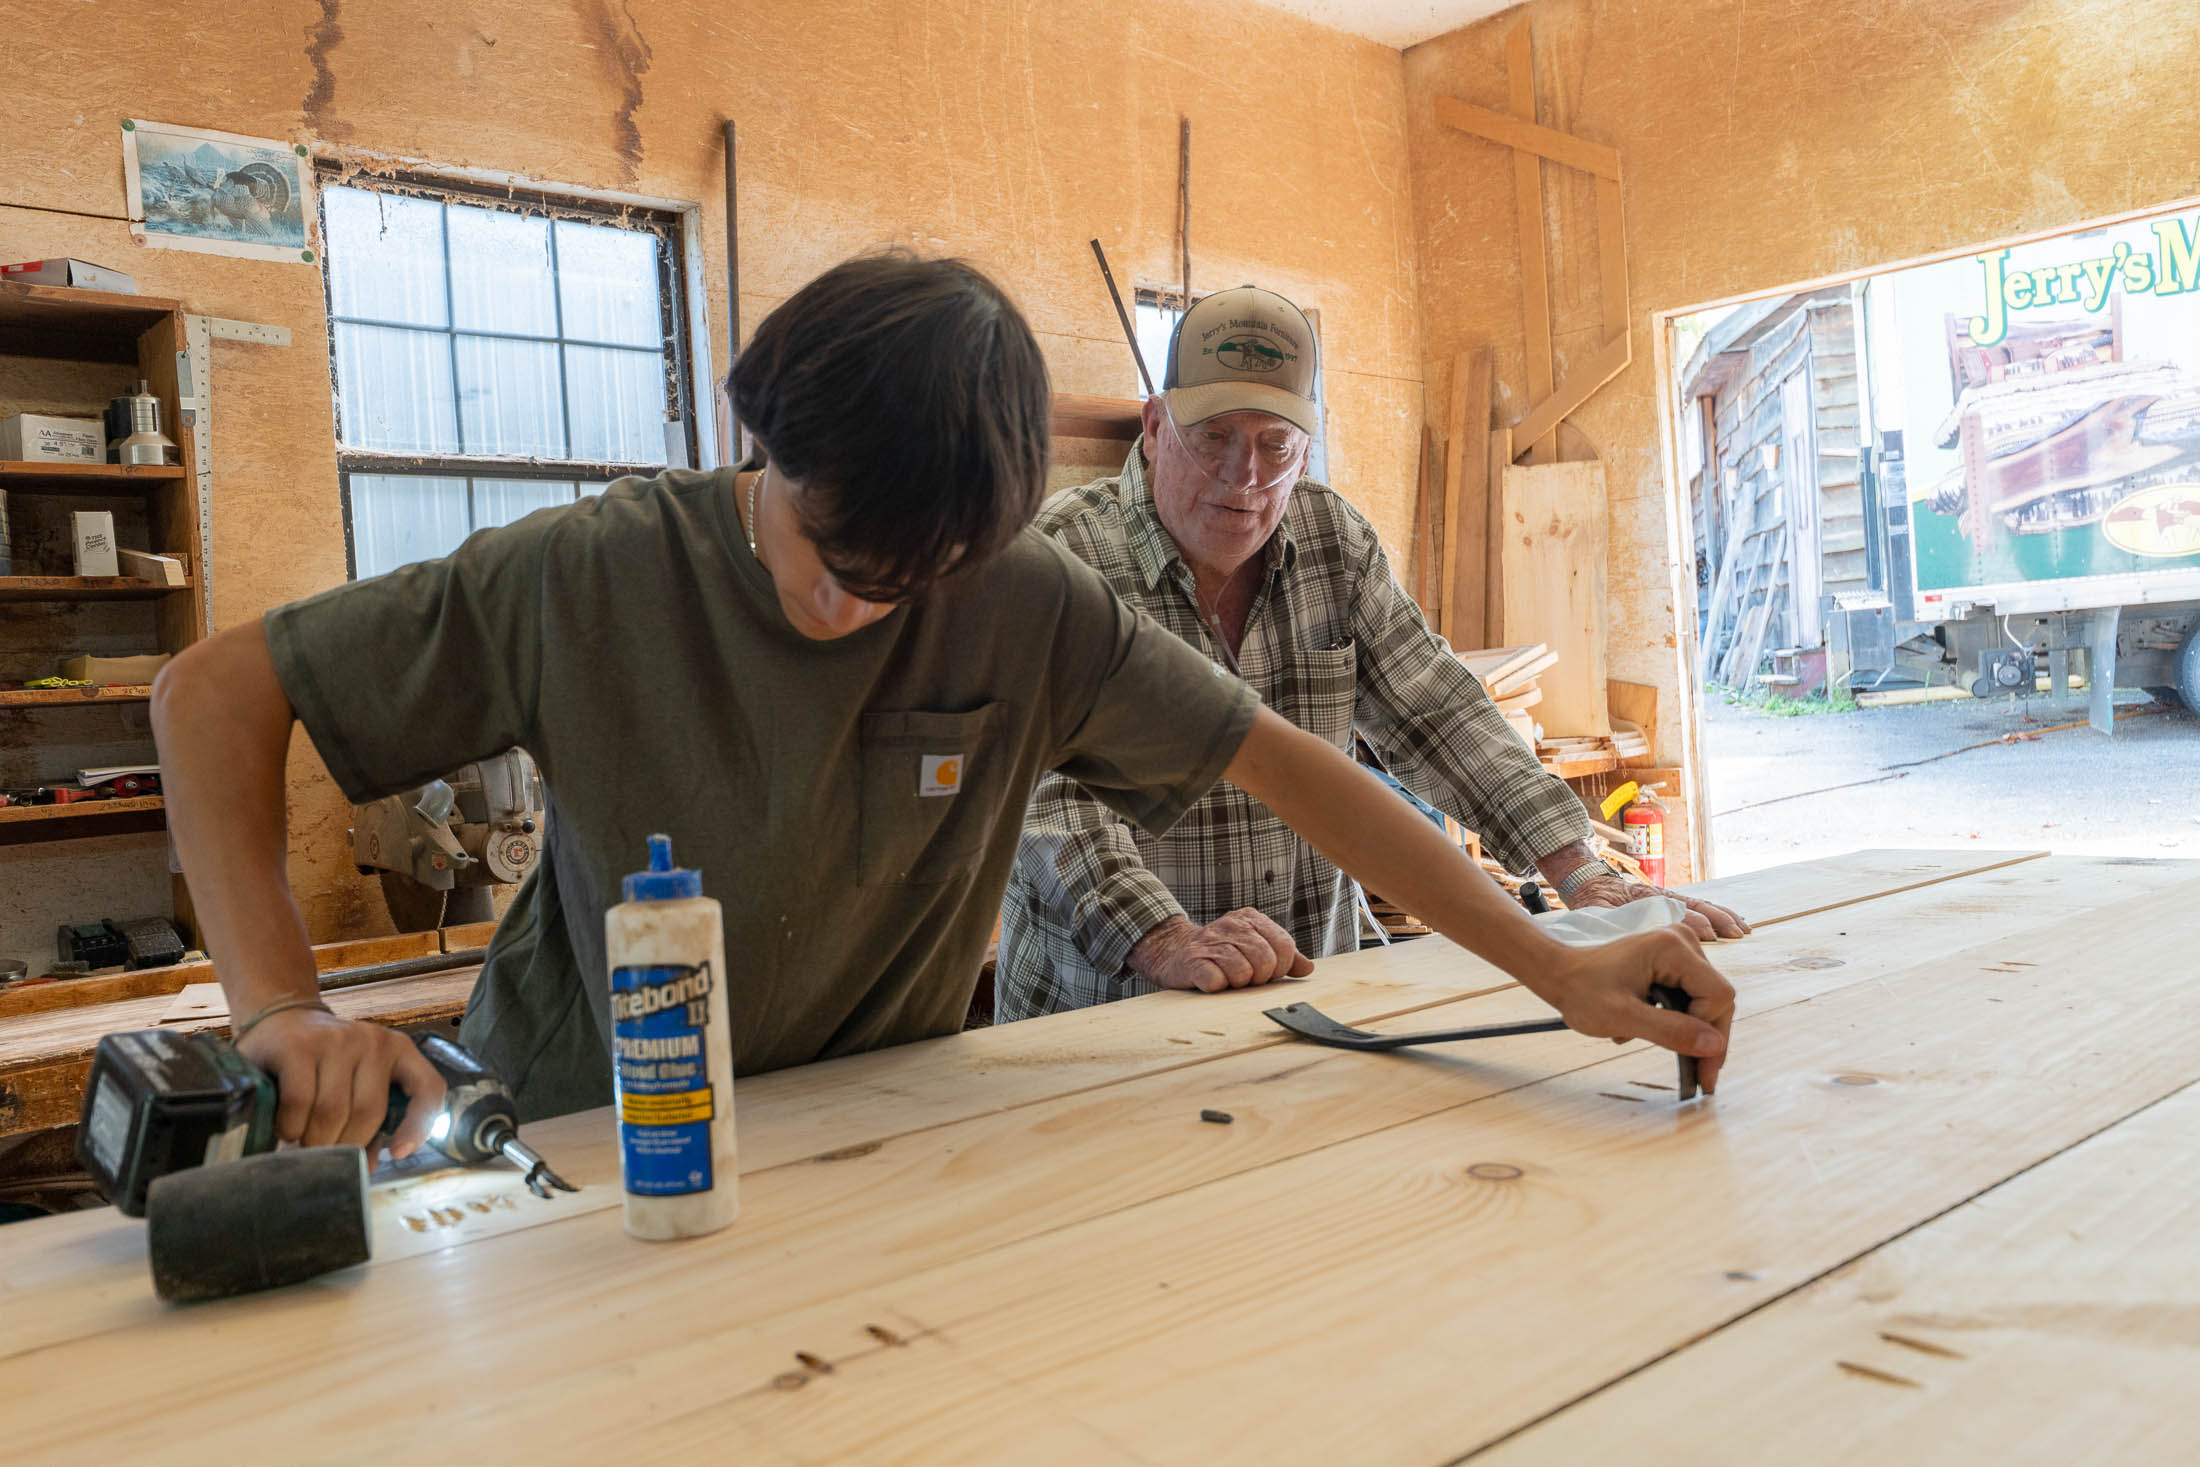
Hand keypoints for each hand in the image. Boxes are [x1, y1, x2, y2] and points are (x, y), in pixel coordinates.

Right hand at [235, 1006, 446, 1156]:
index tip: (399, 1154)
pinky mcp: (297, 1046)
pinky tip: (287, 1129)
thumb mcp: (356, 1086)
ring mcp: (336, 1039)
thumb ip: (370, 1124)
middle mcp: (373, 1041)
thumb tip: (370, 1166)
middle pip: (368, 1112)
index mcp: (399, 1050)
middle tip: (327, 1156)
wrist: (280, 1023)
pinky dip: (291, 1127)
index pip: (428, 1088)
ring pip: (332, 1111)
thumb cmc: (325, 1064)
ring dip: (315, 1140)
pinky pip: (299, 1102)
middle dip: (345, 1146)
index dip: (419, 1125)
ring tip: (304, 1143)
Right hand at [1127, 910, 1315, 993]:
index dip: (1280, 967)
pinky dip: (1216, 987)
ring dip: (1237, 984)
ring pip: (1243, 974)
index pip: (1285, 947)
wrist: (1175, 952)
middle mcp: (1231, 924)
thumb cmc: (1223, 954)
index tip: (1266, 972)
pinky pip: (1216, 981)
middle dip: (1259, 978)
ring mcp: (1210, 941)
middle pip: (1266, 962)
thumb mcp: (1255, 948)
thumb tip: (1308, 968)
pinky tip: (1211, 981)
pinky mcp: (1192, 960)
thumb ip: (1284, 956)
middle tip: (1245, 977)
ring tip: (1227, 977)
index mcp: (1251, 919)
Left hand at [1542, 925, 1735, 1093]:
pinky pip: (1691, 996)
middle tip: (1701, 1079)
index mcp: (1672, 947)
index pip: (1717, 995)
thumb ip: (1670, 1031)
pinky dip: (1678, 1019)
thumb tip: (1715, 1046)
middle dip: (1707, 1039)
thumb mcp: (1622, 1018)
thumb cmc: (1581, 990)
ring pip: (1705, 1001)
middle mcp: (1682, 941)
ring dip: (1689, 1030)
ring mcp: (1678, 949)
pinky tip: (1652, 1030)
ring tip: (1662, 1048)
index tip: (1693, 1061)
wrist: (1559, 973)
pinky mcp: (1672, 960)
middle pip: (1716, 998)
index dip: (1709, 1030)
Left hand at [1565, 873, 1750, 940]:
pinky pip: (1702, 905)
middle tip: (1734, 934)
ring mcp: (1671, 899)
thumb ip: (1615, 927)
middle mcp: (1664, 899)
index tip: (1710, 935)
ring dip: (1723, 918)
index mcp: (1646, 901)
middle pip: (1696, 908)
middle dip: (1717, 921)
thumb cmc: (1594, 904)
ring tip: (1742, 930)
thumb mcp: (1599, 915)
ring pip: (1703, 906)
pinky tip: (1737, 922)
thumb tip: (1631, 939)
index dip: (1694, 925)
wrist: (1591, 884)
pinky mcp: (1674, 902)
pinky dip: (1721, 913)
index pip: (1677, 913)